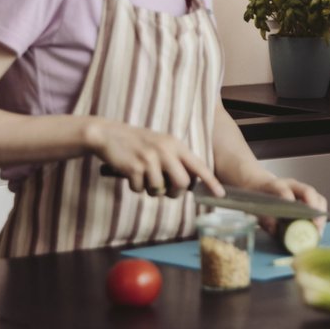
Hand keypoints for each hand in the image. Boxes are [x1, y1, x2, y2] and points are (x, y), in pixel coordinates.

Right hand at [85, 119, 218, 198]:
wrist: (109, 134)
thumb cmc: (138, 142)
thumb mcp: (161, 144)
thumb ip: (176, 159)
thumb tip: (188, 183)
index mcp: (175, 145)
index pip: (198, 165)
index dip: (210, 181)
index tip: (220, 194)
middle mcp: (165, 151)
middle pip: (182, 183)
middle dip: (175, 193)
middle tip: (167, 191)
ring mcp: (149, 159)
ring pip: (159, 190)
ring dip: (151, 190)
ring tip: (144, 178)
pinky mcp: (134, 168)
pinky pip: (140, 190)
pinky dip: (136, 187)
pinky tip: (131, 174)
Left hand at [241, 176, 328, 236]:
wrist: (258, 185)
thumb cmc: (257, 197)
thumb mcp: (254, 206)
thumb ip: (264, 217)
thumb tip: (275, 229)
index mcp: (276, 185)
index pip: (283, 190)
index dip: (289, 200)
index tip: (294, 214)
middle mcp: (292, 185)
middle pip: (308, 192)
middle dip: (314, 209)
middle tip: (315, 226)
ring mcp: (302, 190)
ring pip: (317, 198)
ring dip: (320, 215)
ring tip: (318, 231)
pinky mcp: (307, 198)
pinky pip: (318, 205)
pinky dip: (320, 217)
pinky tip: (317, 230)